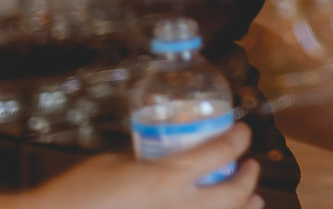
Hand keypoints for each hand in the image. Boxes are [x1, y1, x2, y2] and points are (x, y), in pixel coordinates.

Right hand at [20, 123, 261, 208]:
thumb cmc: (78, 192)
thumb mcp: (116, 163)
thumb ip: (148, 161)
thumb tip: (164, 158)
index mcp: (166, 177)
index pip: (219, 153)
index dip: (238, 139)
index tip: (243, 132)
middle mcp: (178, 207)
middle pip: (234, 194)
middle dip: (249, 178)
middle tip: (251, 167)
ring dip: (245, 208)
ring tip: (254, 201)